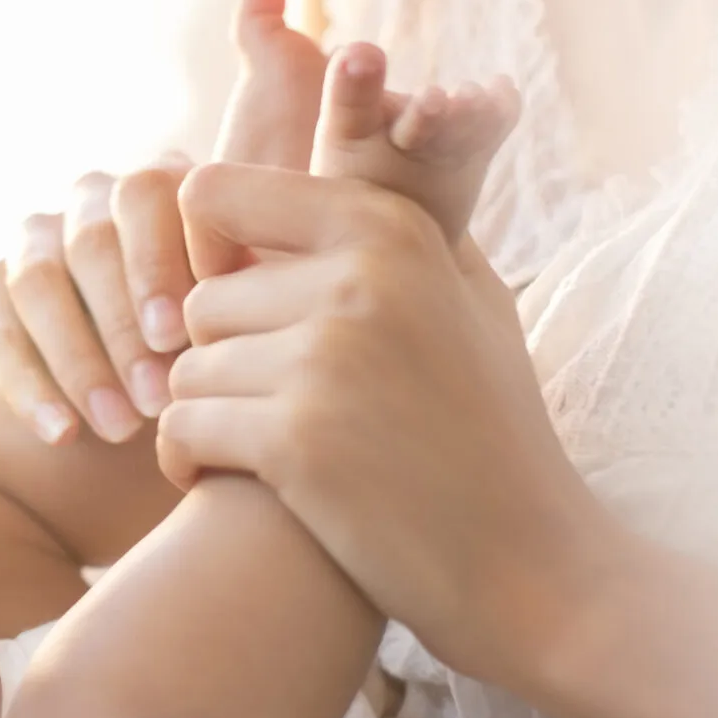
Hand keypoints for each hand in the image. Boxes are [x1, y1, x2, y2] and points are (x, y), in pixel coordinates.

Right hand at [0, 0, 329, 447]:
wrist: (173, 451)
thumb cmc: (251, 354)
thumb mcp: (291, 252)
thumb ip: (291, 127)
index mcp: (161, 183)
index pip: (152, 194)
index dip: (170, 263)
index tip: (195, 335)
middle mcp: (90, 200)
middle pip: (90, 237)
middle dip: (126, 319)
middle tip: (162, 390)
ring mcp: (31, 245)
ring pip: (37, 278)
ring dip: (80, 355)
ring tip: (125, 423)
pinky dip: (27, 378)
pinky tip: (64, 430)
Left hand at [158, 163, 619, 684]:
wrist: (534, 565)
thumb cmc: (489, 429)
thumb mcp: (465, 297)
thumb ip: (395, 224)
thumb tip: (330, 151)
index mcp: (389, 225)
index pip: (218, 191)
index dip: (205, 253)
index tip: (233, 312)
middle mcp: (358, 277)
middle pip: (200, 299)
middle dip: (223, 359)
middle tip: (273, 407)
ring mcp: (327, 356)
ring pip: (186, 368)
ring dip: (212, 416)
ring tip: (270, 449)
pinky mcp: (297, 438)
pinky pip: (183, 427)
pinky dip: (190, 462)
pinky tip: (233, 482)